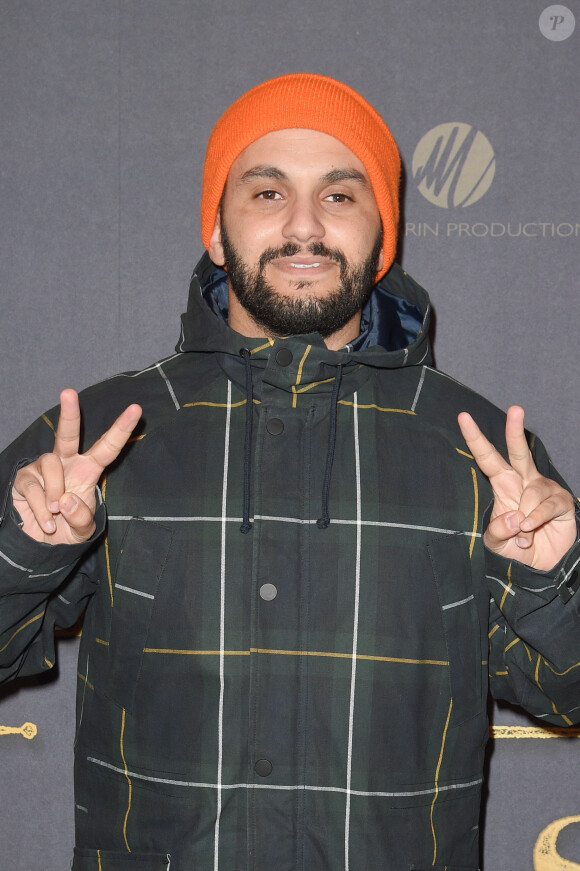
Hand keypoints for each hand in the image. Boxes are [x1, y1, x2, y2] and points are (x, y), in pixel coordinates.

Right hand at [12, 389, 141, 544]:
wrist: (40, 546)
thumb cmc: (67, 531)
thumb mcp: (83, 530)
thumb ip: (82, 519)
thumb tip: (65, 500)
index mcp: (88, 470)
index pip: (108, 447)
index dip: (122, 429)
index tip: (136, 409)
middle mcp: (66, 463)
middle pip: (68, 434)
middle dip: (70, 413)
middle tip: (68, 392)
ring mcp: (43, 469)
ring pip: (51, 465)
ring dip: (55, 492)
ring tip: (56, 514)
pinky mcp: (25, 478)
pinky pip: (34, 486)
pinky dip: (42, 508)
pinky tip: (47, 521)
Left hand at [458, 406, 575, 570]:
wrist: (541, 566)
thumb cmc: (513, 549)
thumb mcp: (495, 544)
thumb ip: (497, 532)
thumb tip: (514, 517)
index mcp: (502, 485)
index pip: (487, 458)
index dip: (475, 439)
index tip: (463, 417)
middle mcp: (523, 481)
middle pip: (518, 452)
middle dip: (515, 430)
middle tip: (515, 409)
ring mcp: (543, 489)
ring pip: (532, 490)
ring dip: (525, 516)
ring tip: (522, 534)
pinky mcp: (561, 501)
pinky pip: (547, 504)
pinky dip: (537, 519)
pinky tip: (531, 530)